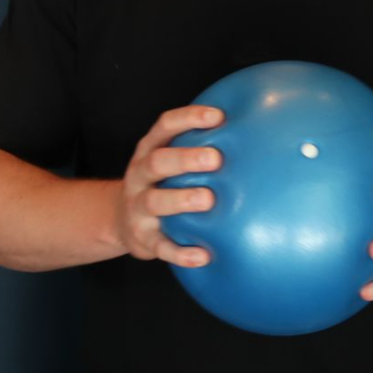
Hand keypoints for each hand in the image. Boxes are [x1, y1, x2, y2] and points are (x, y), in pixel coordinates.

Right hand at [117, 105, 224, 267]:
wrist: (120, 220)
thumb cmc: (160, 184)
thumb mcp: (168, 162)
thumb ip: (196, 148)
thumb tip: (252, 133)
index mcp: (149, 150)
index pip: (165, 126)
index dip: (188, 118)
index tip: (217, 116)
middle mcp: (139, 175)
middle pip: (157, 162)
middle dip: (185, 159)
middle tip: (215, 159)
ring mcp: (137, 207)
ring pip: (154, 201)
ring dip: (180, 199)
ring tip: (208, 200)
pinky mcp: (142, 238)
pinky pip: (160, 246)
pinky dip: (180, 252)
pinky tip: (203, 255)